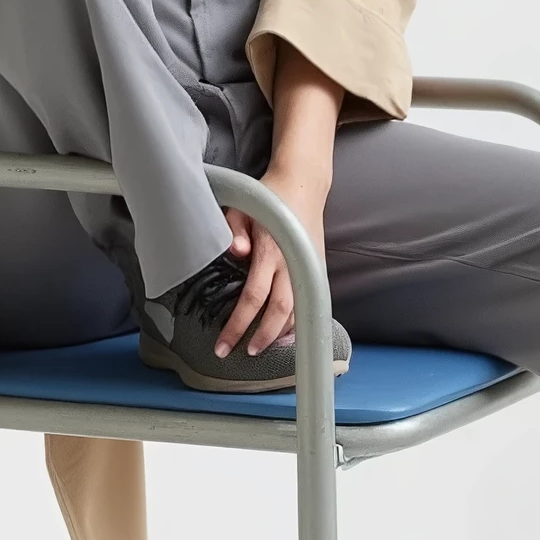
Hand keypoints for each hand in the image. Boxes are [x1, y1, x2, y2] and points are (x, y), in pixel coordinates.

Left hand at [216, 164, 329, 359]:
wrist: (303, 185)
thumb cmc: (268, 198)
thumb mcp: (241, 208)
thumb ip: (234, 231)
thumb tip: (235, 253)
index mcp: (271, 251)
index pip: (253, 298)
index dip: (238, 325)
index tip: (223, 344)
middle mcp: (292, 264)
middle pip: (279, 313)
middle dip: (261, 338)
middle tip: (243, 353)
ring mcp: (308, 268)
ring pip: (298, 312)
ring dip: (281, 334)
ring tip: (261, 347)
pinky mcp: (317, 269)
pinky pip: (308, 303)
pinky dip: (297, 322)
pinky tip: (285, 334)